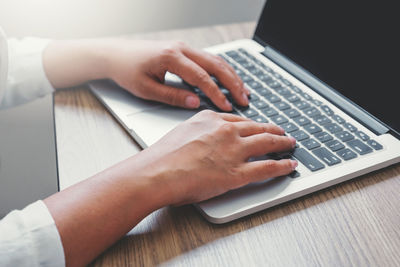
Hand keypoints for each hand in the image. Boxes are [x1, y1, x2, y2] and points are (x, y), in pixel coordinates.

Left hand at [106, 40, 248, 110]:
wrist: (116, 54)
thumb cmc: (128, 71)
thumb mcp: (146, 89)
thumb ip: (172, 96)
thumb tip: (196, 102)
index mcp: (171, 57)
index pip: (201, 77)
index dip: (216, 93)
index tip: (227, 106)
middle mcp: (181, 48)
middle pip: (215, 64)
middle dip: (232, 82)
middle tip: (245, 99)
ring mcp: (184, 47)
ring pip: (215, 60)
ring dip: (231, 76)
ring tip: (244, 91)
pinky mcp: (184, 51)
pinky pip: (209, 59)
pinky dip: (222, 71)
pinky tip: (230, 81)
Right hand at [133, 110, 296, 204]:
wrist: (157, 172)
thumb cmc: (163, 157)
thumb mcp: (182, 133)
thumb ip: (200, 132)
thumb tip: (207, 140)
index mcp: (211, 119)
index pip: (240, 120)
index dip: (254, 124)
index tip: (260, 126)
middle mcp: (226, 131)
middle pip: (258, 127)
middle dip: (274, 130)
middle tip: (282, 132)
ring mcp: (234, 150)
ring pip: (268, 142)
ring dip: (283, 143)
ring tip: (290, 144)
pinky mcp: (238, 172)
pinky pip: (268, 167)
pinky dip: (282, 166)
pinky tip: (289, 165)